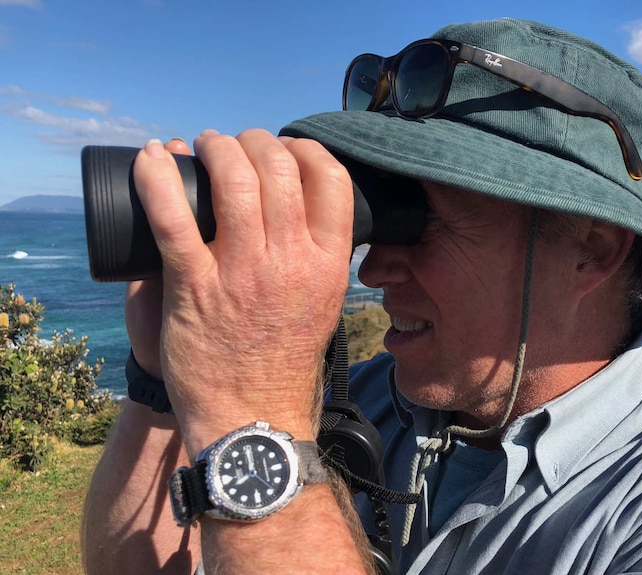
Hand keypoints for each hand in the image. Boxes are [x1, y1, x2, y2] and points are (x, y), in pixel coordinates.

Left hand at [132, 129, 353, 453]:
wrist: (254, 416)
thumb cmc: (285, 360)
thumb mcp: (323, 302)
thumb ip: (317, 254)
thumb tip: (298, 208)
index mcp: (327, 263)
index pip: (331, 178)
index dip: (304, 148)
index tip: (285, 148)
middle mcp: (290, 261)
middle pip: (278, 167)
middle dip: (254, 140)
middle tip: (236, 144)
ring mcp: (242, 272)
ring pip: (232, 179)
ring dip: (214, 148)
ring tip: (204, 146)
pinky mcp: (194, 286)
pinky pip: (172, 217)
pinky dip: (156, 179)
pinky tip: (151, 158)